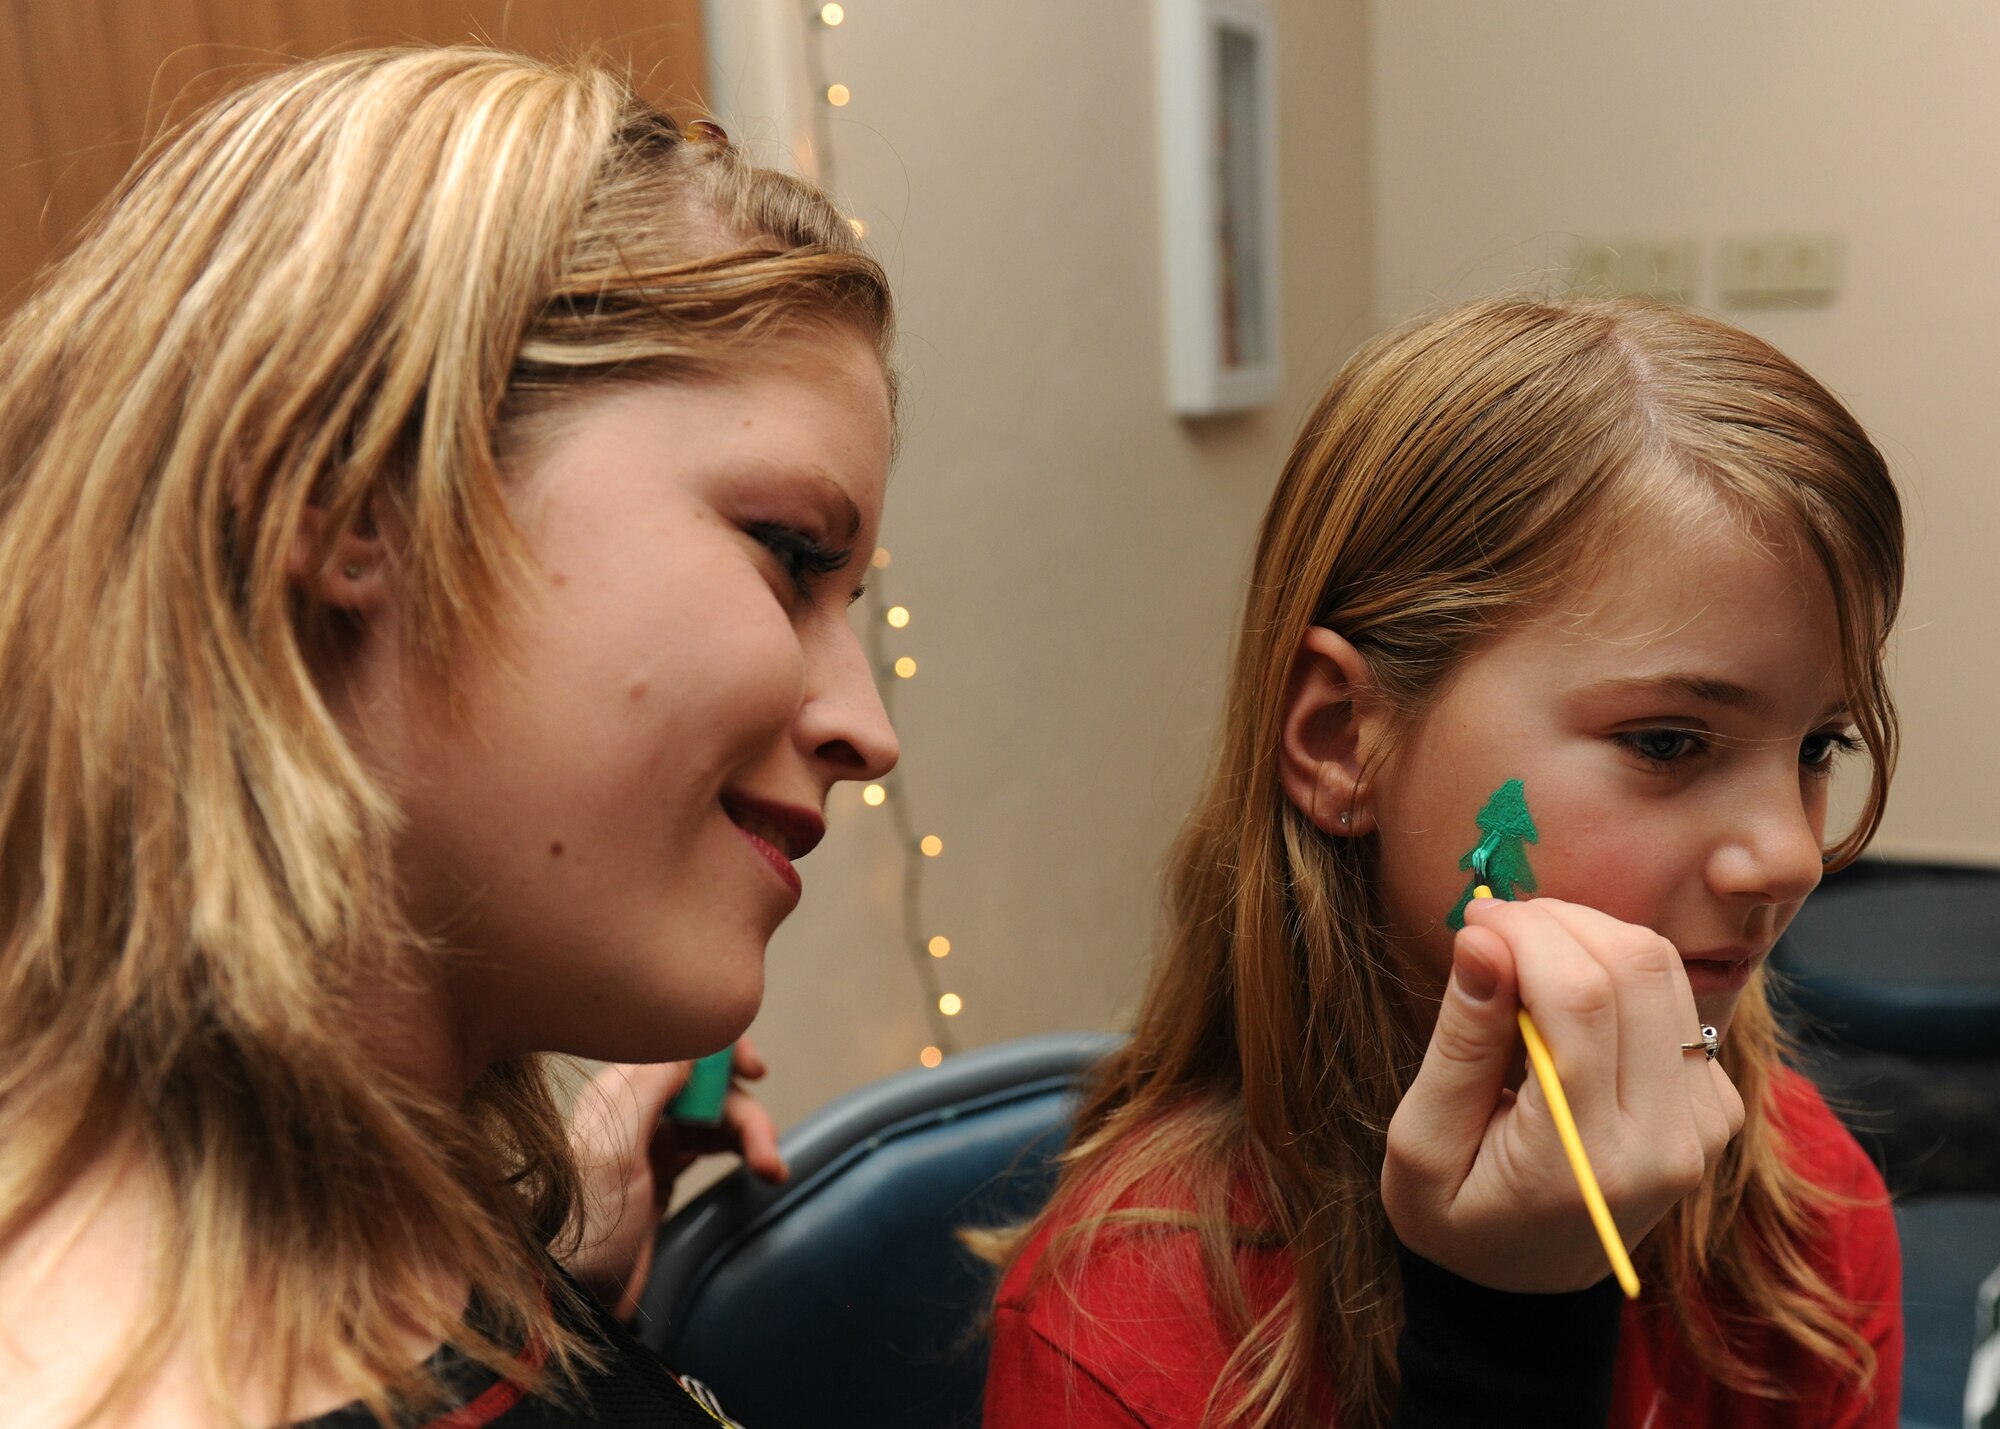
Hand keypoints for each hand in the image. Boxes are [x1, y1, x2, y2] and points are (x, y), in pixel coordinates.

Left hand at [564, 1038, 787, 1317]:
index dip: (723, 1050)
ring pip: (719, 1117)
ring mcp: (653, 1140)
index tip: (756, 1071)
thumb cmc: (586, 1228)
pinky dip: (741, 1150)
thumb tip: (689, 1040)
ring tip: (774, 1171)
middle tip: (769, 1157)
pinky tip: (758, 1168)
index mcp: (620, 1093)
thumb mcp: (615, 1152)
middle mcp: (639, 1108)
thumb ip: (650, 1088)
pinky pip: (713, 1142)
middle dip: (747, 1115)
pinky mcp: (665, 1172)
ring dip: (751, 1137)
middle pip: (711, 1087)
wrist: (574, 1299)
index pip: (680, 1047)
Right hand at [1381, 898, 1743, 1292]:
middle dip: (1557, 922)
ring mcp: (1703, 1124)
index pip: (1581, 1000)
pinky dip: (1615, 971)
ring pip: (1662, 969)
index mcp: (1586, 1160)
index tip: (1472, 923)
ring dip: (1588, 935)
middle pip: (1634, 969)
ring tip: (1523, 957)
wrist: (1525, 1284)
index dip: (1526, 935)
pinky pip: (1675, 997)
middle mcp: (1666, 1142)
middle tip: (1492, 930)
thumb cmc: (1455, 1216)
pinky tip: (1564, 999)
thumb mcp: (1422, 1144)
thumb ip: (1460, 1042)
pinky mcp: (1714, 1105)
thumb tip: (1481, 939)